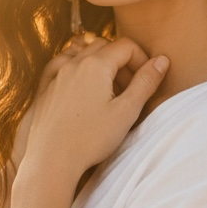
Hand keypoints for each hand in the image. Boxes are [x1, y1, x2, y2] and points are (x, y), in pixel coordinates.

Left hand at [21, 36, 168, 185]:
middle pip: (104, 47)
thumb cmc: (90, 139)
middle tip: (130, 88)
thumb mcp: (126, 112)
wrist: (50, 160)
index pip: (126, 46)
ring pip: (82, 53)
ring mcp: (56, 75)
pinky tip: (80, 83)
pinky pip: (61, 65)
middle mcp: (73, 63)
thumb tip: (162, 60)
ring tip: (108, 89)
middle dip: (122, 61)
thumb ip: (145, 83)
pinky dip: (75, 67)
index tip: (148, 79)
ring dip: (99, 63)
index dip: (142, 59)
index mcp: (96, 65)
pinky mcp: (44, 88)